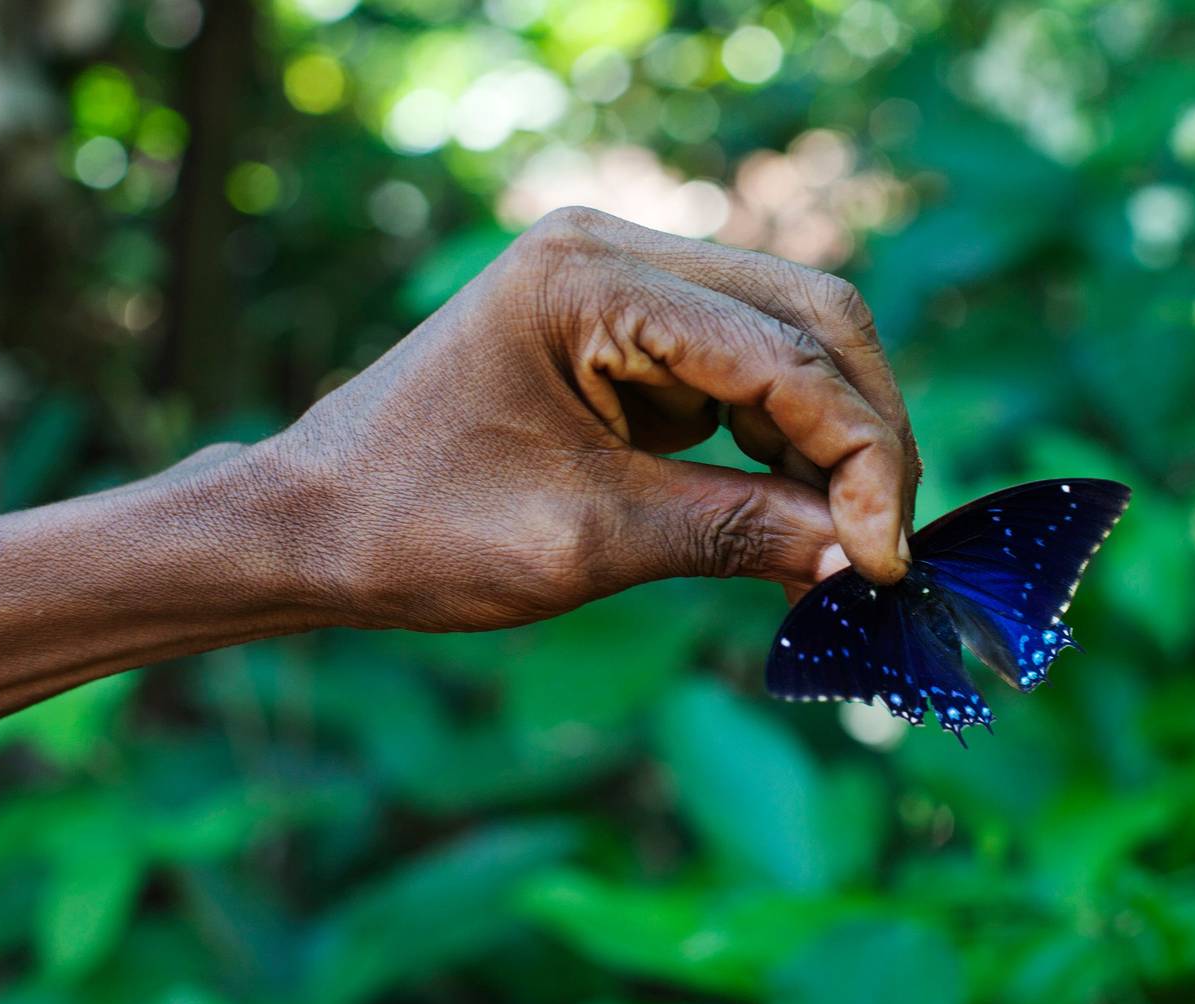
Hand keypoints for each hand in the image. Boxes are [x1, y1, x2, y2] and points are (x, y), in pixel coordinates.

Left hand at [264, 206, 920, 631]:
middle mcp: (613, 253)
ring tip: (847, 546)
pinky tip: (796, 519)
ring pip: (789, 338)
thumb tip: (862, 558)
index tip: (886, 560)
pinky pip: (742, 373)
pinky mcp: (626, 332)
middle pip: (808, 314)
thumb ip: (733, 534)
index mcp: (589, 279)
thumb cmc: (414, 528)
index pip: (782, 348)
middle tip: (887, 546)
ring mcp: (621, 285)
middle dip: (864, 433)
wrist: (307, 524)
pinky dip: (781, 444)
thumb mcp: (584, 541)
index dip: (858, 454)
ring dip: (830, 438)